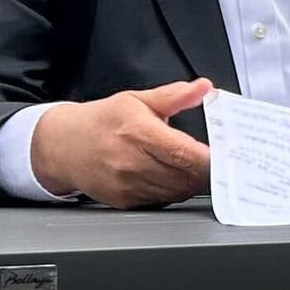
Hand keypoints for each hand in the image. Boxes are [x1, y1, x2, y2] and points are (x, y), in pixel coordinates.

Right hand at [31, 78, 213, 208]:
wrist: (62, 146)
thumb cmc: (102, 122)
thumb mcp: (137, 100)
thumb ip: (175, 96)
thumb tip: (204, 88)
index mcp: (137, 132)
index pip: (184, 153)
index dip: (211, 157)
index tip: (228, 153)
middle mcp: (131, 162)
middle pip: (185, 176)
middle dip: (208, 171)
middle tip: (220, 161)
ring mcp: (126, 185)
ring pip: (177, 192)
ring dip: (193, 182)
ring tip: (197, 168)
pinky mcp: (124, 201)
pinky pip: (162, 201)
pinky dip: (175, 191)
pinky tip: (175, 177)